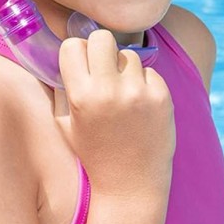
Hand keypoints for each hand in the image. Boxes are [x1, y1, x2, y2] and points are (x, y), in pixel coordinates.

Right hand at [53, 29, 174, 199]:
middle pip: (101, 37)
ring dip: (124, 69)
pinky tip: (140, 106)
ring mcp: (138, 93)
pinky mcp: (162, 97)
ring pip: (128, 55)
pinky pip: (149, 70)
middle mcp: (109, 91)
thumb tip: (66, 51)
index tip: (80, 65)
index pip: (72, 46)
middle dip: (100, 49)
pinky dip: (144, 82)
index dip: (76, 54)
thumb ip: (61, 88)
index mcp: (81, 96)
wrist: (130, 186)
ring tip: (122, 95)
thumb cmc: (93, 153)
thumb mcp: (65, 123)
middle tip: (103, 69)